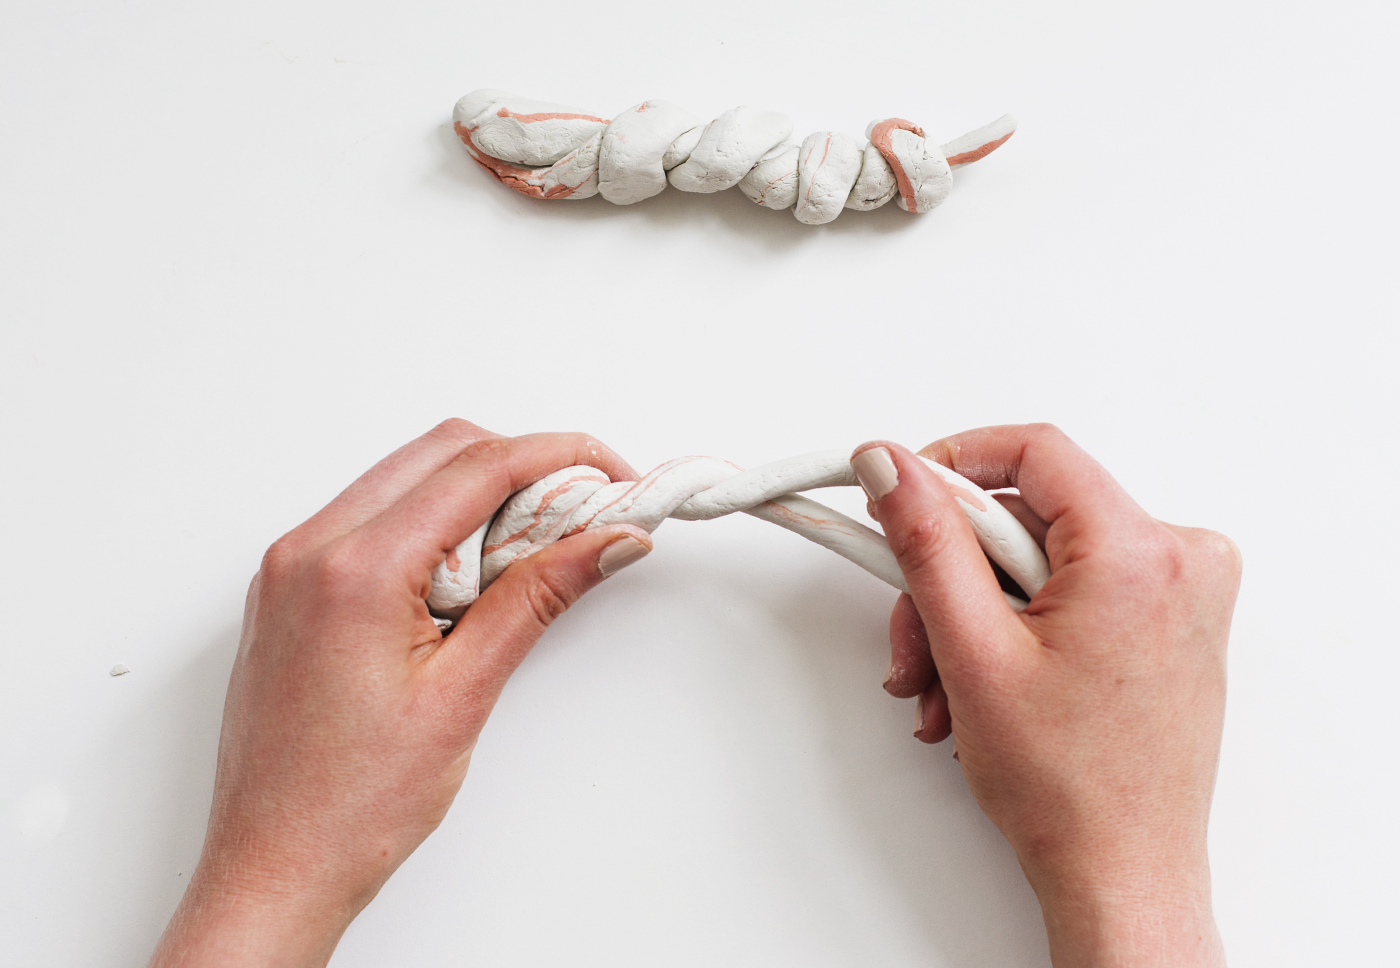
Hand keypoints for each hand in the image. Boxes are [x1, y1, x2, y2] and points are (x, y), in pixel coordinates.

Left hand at [150, 420, 652, 967]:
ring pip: (406, 477)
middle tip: (585, 512)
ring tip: (536, 552)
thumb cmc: (350, 807)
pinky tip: (473, 573)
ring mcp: (290, 566)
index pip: (476, 468)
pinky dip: (434, 523)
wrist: (274, 869)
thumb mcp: (464, 694)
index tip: (611, 474)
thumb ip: (538, 597)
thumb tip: (605, 540)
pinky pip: (372, 516)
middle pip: (441, 451)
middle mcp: (308, 550)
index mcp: (352, 570)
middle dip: (524, 466)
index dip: (559, 457)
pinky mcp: (290, 588)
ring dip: (479, 493)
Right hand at [852, 425, 1239, 967]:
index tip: (904, 491)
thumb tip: (895, 468)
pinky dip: (1017, 628)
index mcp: (1141, 553)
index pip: (1034, 451)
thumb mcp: (973, 652)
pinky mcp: (1170, 622)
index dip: (953, 461)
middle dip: (952, 577)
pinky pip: (1073, 589)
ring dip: (976, 616)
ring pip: (1041, 560)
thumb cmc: (1071, 791)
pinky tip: (985, 686)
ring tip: (945, 686)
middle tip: (916, 637)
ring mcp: (1182, 594)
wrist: (1123, 876)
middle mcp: (1181, 560)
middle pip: (1028, 517)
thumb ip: (927, 544)